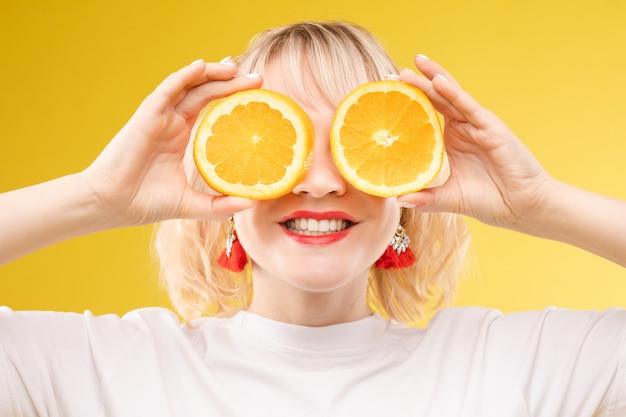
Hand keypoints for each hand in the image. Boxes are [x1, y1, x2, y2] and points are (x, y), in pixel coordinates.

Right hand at [83, 59, 259, 226]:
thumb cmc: (144, 203)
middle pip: (204, 92)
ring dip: (212, 73)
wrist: (111, 204)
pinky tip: (204, 66)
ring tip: (236, 67)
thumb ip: (219, 205)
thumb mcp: (191, 204)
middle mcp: (171, 122)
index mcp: (180, 137)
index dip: (231, 97)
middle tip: (257, 78)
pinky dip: (185, 76)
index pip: (210, 107)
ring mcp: (159, 117)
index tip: (256, 93)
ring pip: (189, 85)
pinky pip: (168, 89)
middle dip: (230, 81)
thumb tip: (250, 203)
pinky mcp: (147, 116)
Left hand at [397, 55, 555, 231]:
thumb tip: (396, 199)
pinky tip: (438, 81)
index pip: (424, 116)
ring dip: (432, 79)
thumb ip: (424, 198)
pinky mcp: (490, 127)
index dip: (406, 105)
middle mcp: (461, 129)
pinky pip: (468, 106)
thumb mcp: (447, 198)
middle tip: (390, 75)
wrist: (520, 208)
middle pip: (435, 100)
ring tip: (414, 64)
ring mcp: (476, 125)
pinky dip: (453, 92)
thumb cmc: (487, 200)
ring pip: (450, 96)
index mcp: (449, 142)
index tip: (384, 96)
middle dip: (414, 85)